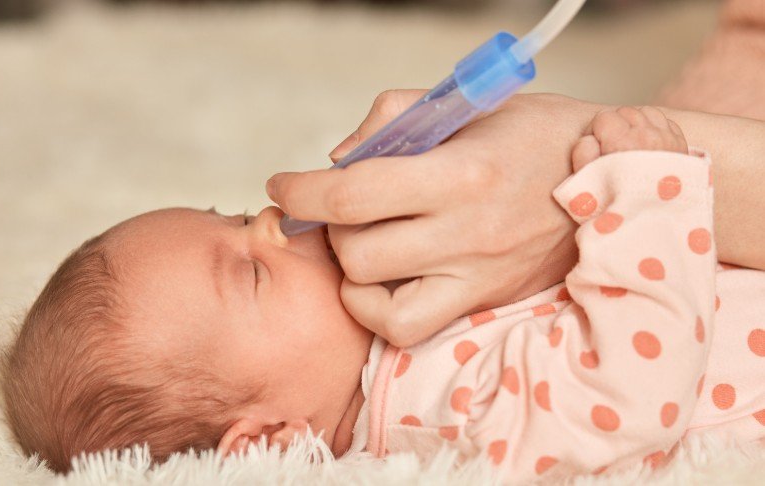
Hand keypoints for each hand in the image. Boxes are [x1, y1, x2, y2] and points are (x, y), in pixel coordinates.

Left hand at [267, 91, 605, 346]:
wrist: (605, 176)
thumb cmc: (533, 134)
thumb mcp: (464, 106)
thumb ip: (391, 121)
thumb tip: (336, 161)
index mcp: (461, 173)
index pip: (352, 193)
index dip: (303, 192)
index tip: (284, 185)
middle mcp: (467, 232)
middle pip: (355, 250)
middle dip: (327, 227)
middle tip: (338, 207)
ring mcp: (474, 275)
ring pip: (372, 294)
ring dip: (349, 265)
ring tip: (363, 238)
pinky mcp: (481, 300)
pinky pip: (406, 327)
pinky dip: (375, 308)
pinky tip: (381, 279)